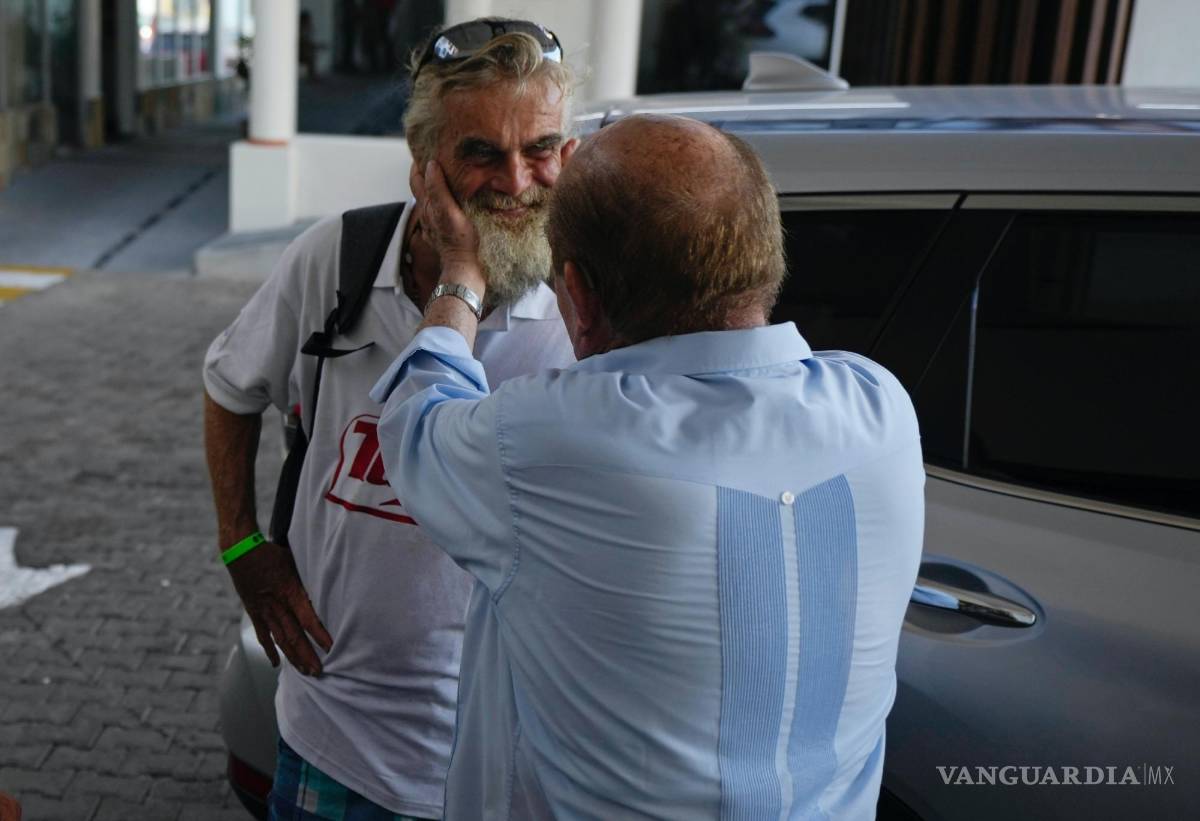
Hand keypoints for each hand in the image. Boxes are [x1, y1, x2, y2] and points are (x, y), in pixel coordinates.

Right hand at [226, 541, 332, 675]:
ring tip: (305, 671)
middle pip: (294, 635)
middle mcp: (276, 605)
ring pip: (280, 640)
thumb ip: (308, 577)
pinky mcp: (254, 612)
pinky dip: (269, 650)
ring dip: (293, 657)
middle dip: (307, 655)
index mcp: (289, 591)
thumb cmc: (272, 552)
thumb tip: (330, 582)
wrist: (240, 551)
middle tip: (319, 672)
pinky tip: (276, 664)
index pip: (307, 618)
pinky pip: (263, 635)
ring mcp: (263, 611)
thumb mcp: (295, 561)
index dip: (318, 634)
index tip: (330, 648)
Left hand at [411, 160, 479, 271]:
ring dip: (435, 188)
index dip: (418, 164)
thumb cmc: (459, 241)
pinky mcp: (442, 235)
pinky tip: (452, 203)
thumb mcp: (448, 210)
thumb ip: (438, 188)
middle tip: (436, 160)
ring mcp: (434, 226)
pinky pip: (439, 214)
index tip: (425, 150)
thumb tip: (430, 165)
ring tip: (447, 178)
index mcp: (427, 205)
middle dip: (425, 174)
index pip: (416, 179)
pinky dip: (442, 203)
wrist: (464, 267)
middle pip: (421, 189)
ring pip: (430, 201)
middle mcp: (427, 215)